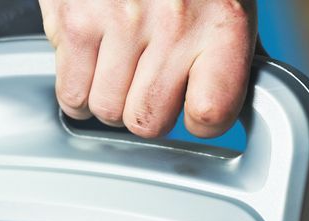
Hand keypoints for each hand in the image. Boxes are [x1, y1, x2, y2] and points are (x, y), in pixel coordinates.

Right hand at [39, 0, 256, 137]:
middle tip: (147, 87)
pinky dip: (76, 86)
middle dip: (146, 114)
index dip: (201, 121)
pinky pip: (68, 88)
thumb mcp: (229, 0)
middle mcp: (172, 23)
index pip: (211, 112)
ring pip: (106, 111)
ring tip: (118, 73)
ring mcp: (118, 20)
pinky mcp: (72, 16)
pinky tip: (92, 63)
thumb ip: (234, 53)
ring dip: (108, 101)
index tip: (195, 111)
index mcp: (222, 23)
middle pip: (148, 121)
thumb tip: (239, 106)